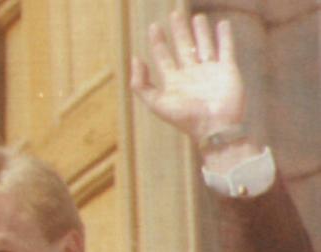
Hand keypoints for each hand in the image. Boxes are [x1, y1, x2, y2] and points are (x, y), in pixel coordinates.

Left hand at [131, 10, 244, 144]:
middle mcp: (191, 75)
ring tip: (197, 17)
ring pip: (204, 46)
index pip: (163, 57)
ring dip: (200, 32)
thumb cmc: (186, 117)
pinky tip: (222, 24)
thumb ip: (141, 85)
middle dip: (178, 31)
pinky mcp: (227, 70)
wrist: (215, 126)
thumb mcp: (157, 103)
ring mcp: (210, 71)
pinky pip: (226, 49)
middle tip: (174, 14)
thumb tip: (135, 59)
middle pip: (183, 47)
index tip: (155, 27)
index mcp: (174, 82)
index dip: (158, 43)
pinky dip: (224, 36)